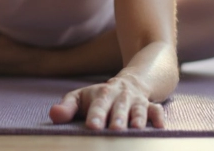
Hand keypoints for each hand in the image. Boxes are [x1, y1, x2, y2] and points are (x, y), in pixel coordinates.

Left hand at [49, 76, 165, 130]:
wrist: (130, 83)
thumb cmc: (99, 97)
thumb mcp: (81, 98)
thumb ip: (67, 107)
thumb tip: (54, 114)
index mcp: (102, 94)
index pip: (98, 104)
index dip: (96, 114)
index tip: (92, 126)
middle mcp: (121, 96)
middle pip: (119, 107)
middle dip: (118, 118)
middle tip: (114, 129)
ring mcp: (137, 101)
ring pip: (138, 109)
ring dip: (138, 118)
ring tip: (136, 129)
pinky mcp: (150, 106)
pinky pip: (156, 110)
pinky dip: (159, 117)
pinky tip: (160, 126)